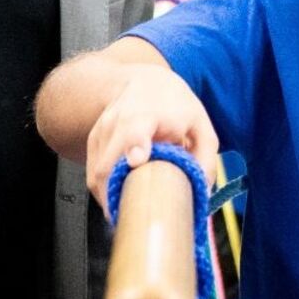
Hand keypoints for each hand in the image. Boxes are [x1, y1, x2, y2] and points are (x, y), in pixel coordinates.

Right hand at [85, 63, 218, 216]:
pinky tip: (122, 199)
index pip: (134, 129)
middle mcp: (117, 121)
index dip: (134, 145)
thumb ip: (204, 159)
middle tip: (138, 217)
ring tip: (131, 213)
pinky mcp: (93, 142)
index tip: (137, 160)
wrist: (145, 81)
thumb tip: (201, 193)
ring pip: (97, 175)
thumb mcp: (200, 126)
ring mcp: (101, 132)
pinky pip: (93, 175)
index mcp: (147, 115)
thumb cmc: (175, 106)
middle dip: (118, 195)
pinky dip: (106, 192)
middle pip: (107, 163)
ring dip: (111, 198)